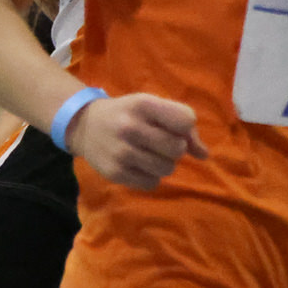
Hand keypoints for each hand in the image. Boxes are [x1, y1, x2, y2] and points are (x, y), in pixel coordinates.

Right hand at [71, 92, 206, 191]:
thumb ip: (183, 127)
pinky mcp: (114, 172)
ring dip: (163, 164)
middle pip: (178, 149)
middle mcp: (130, 127)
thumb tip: (204, 155)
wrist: (83, 125)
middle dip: (174, 148)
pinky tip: (138, 167)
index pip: (186, 121)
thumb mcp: (152, 108)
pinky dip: (150, 177)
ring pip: (167, 169)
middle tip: (159, 144)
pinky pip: (151, 183)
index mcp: (142, 104)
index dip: (184, 127)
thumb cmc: (127, 114)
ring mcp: (120, 151)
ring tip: (149, 156)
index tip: (171, 127)